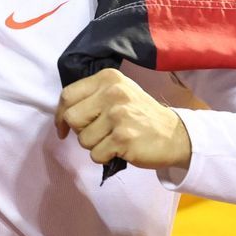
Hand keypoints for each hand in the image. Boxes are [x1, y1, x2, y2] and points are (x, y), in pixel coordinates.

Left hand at [55, 68, 190, 171]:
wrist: (174, 134)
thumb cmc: (141, 115)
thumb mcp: (119, 92)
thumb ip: (93, 96)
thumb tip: (63, 114)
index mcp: (108, 78)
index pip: (67, 95)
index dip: (61, 114)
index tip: (63, 127)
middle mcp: (112, 93)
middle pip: (72, 118)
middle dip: (80, 131)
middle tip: (98, 134)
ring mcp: (118, 116)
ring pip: (83, 140)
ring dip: (95, 146)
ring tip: (113, 139)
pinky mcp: (123, 139)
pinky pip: (96, 155)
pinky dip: (105, 157)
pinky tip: (120, 149)